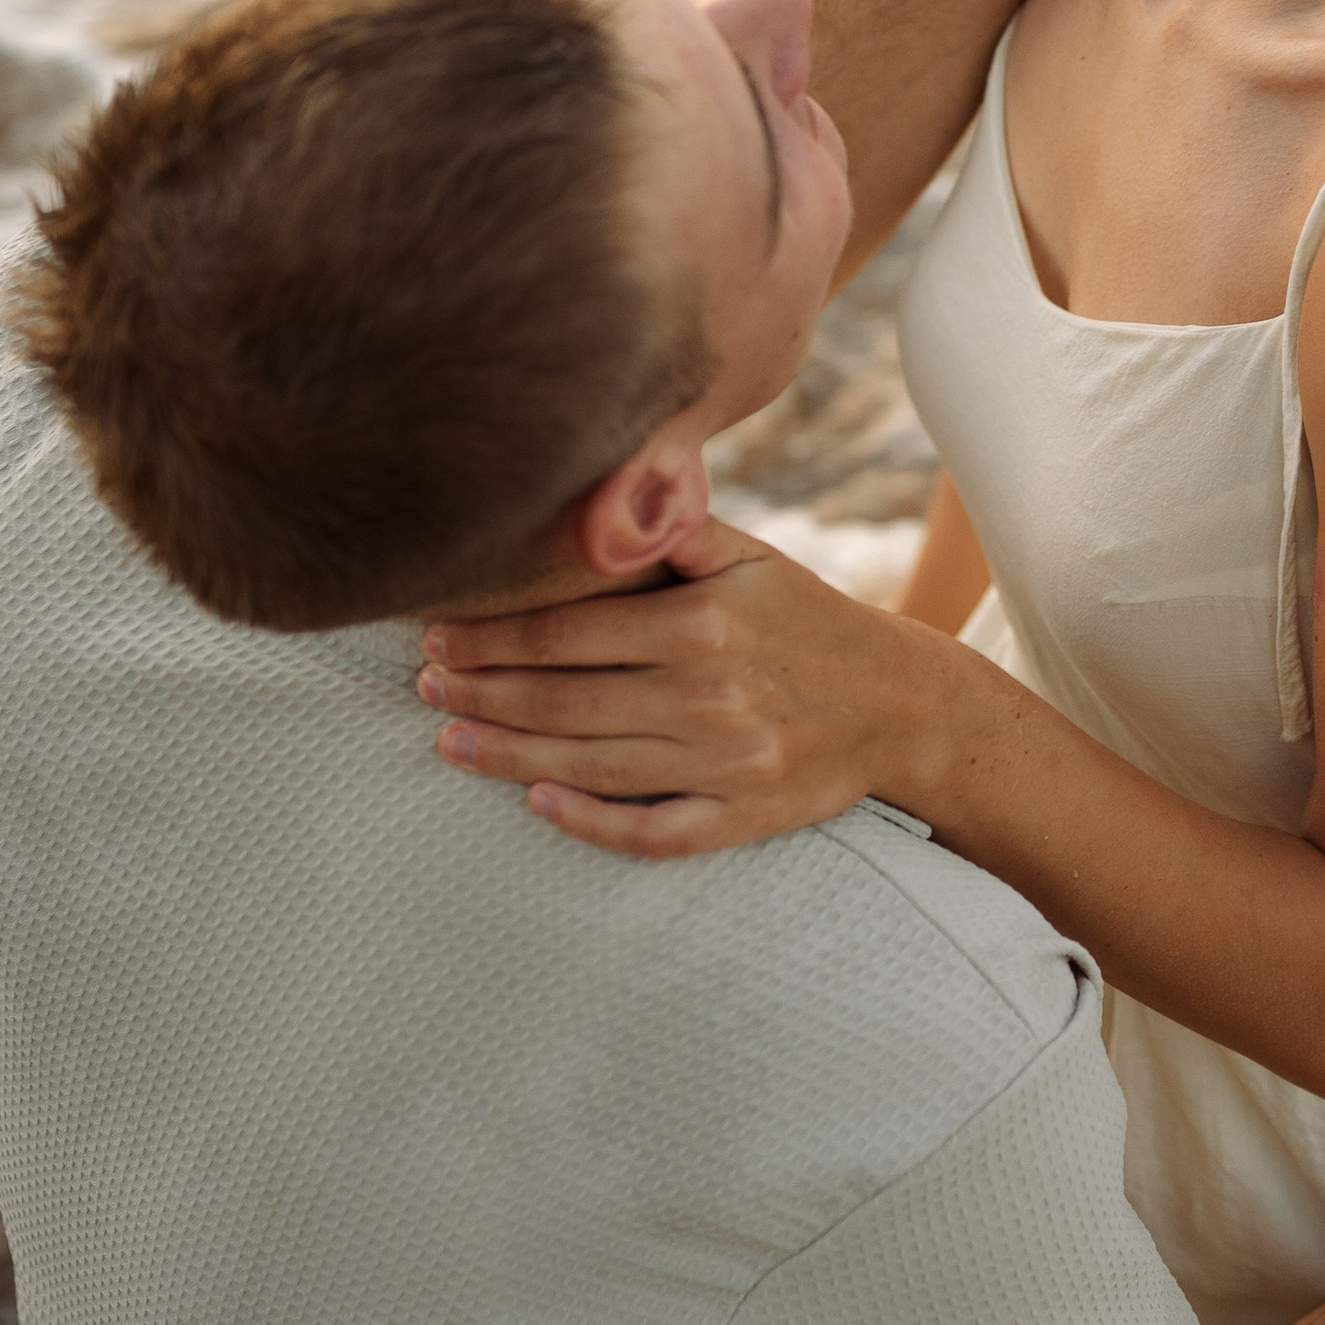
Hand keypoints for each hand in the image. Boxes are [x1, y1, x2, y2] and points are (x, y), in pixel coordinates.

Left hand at [418, 522, 973, 858]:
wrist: (901, 705)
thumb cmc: (806, 621)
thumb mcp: (752, 559)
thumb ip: (672, 531)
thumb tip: (599, 491)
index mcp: (705, 624)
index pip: (567, 632)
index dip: (490, 634)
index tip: (435, 631)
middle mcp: (710, 695)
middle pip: (563, 700)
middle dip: (481, 691)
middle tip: (422, 683)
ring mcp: (724, 764)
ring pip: (589, 765)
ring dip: (506, 755)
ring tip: (447, 738)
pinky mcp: (741, 818)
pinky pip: (649, 832)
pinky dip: (588, 822)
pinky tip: (535, 802)